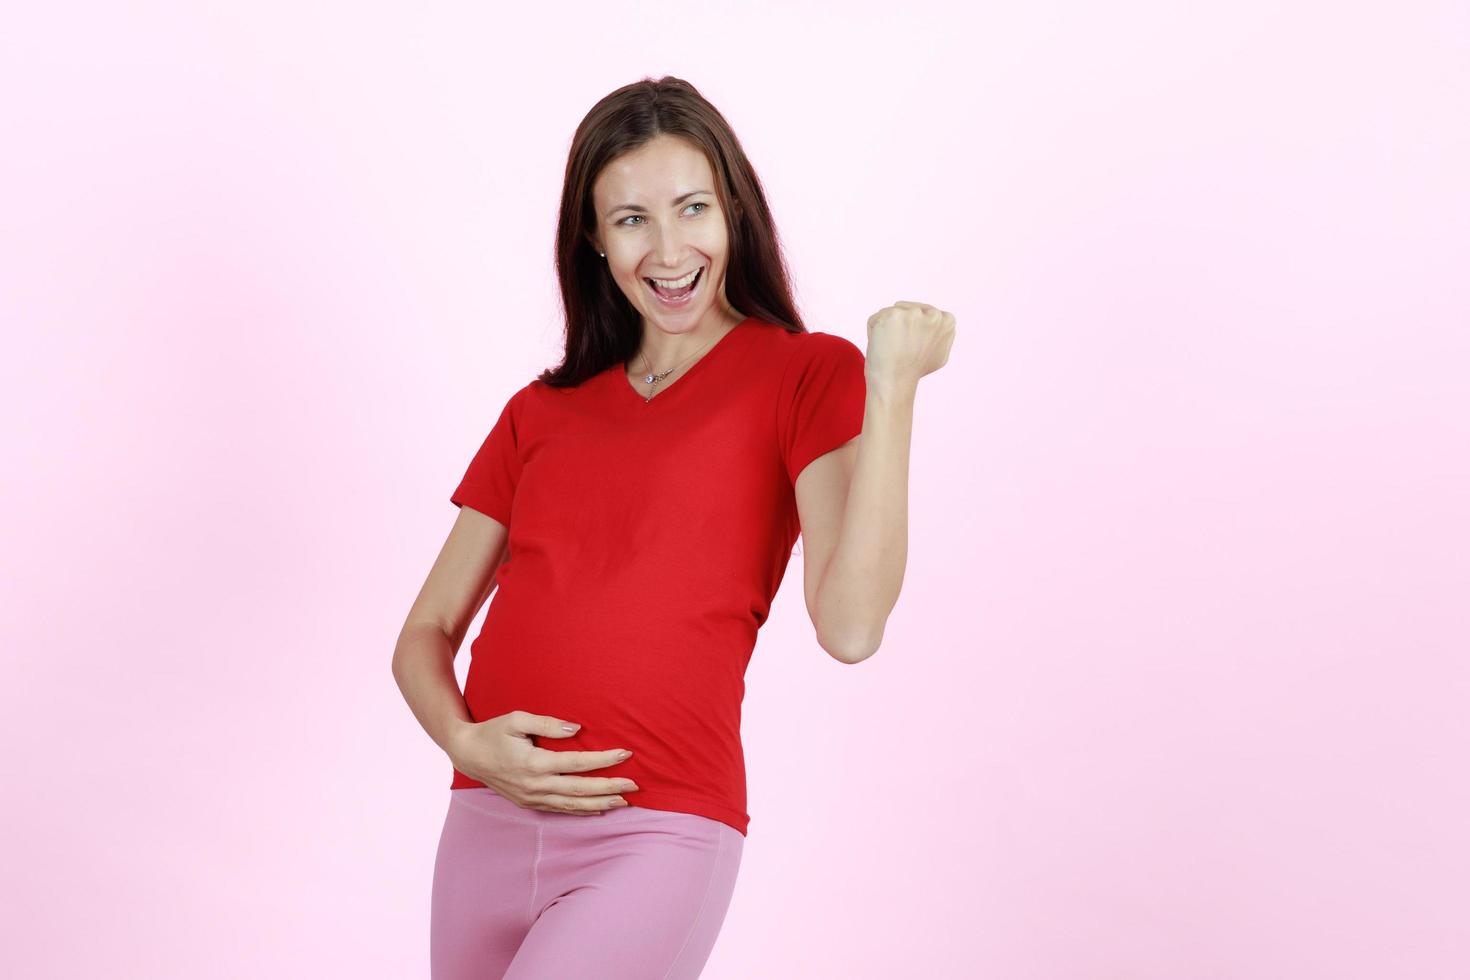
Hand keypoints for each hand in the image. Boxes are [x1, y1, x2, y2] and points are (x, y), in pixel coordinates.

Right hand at [448, 710, 640, 814]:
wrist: (467, 754)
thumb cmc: (493, 732)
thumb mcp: (516, 719)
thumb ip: (547, 724)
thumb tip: (575, 729)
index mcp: (534, 763)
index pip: (578, 763)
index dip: (604, 759)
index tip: (626, 753)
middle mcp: (535, 785)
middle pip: (581, 790)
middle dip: (610, 787)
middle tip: (635, 785)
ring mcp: (532, 798)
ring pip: (573, 805)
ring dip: (600, 804)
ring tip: (624, 801)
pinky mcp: (529, 803)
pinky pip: (560, 810)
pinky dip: (581, 811)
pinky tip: (598, 809)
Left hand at [864, 301, 956, 390]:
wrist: (895, 383)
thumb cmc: (914, 372)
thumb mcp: (939, 353)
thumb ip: (940, 335)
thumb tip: (942, 322)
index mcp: (947, 321)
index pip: (922, 313)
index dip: (911, 330)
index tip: (910, 346)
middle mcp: (933, 315)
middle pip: (906, 310)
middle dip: (899, 327)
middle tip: (900, 349)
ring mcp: (914, 313)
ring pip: (890, 313)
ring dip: (886, 328)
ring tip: (891, 348)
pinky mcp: (893, 315)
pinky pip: (875, 319)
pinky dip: (873, 331)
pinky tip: (881, 346)